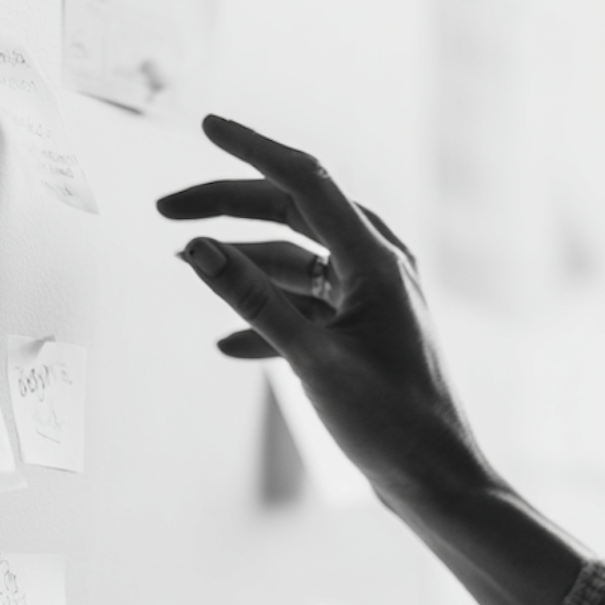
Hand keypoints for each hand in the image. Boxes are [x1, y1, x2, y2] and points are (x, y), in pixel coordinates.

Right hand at [157, 115, 490, 515]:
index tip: (205, 123)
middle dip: (230, 204)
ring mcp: (374, 298)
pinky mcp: (365, 331)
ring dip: (244, 261)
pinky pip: (308, 305)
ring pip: (298, 259)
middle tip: (166, 211)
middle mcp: (379, 267)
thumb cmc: (388, 422)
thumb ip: (251, 299)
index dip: (253, 148)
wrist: (437, 481)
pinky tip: (226, 344)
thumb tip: (194, 246)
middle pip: (295, 212)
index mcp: (376, 260)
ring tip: (186, 265)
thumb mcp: (310, 358)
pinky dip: (267, 314)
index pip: (306, 180)